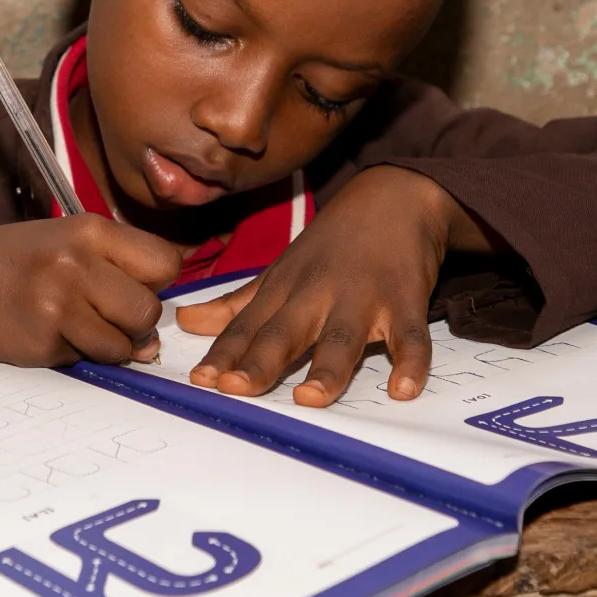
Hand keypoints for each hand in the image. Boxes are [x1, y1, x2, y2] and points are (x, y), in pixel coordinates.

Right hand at [0, 215, 180, 367]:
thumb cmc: (18, 262)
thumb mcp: (70, 242)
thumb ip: (118, 276)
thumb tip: (153, 340)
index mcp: (91, 230)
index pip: (165, 263)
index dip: (156, 282)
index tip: (134, 285)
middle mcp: (78, 263)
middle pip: (149, 310)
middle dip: (137, 322)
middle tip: (105, 314)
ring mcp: (59, 304)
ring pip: (124, 344)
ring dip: (109, 344)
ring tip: (75, 324)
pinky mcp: (43, 340)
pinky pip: (88, 360)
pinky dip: (76, 354)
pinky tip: (49, 332)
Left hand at [177, 167, 468, 406]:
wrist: (394, 197)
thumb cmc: (330, 245)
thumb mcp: (279, 271)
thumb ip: (236, 304)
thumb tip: (184, 323)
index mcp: (284, 289)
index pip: (247, 326)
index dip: (224, 354)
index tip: (200, 381)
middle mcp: (318, 293)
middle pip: (285, 332)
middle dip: (260, 361)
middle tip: (235, 389)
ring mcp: (363, 296)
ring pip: (343, 336)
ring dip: (328, 367)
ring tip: (311, 398)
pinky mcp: (406, 300)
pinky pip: (410, 335)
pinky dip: (411, 361)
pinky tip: (404, 389)